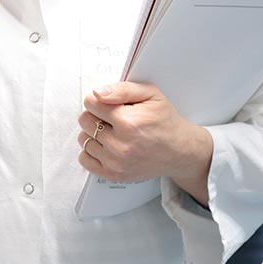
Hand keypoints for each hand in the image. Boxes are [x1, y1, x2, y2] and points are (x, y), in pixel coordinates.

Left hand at [78, 82, 213, 203]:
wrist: (179, 150)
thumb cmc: (164, 121)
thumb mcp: (150, 94)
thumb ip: (122, 89)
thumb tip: (97, 93)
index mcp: (129, 122)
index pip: (90, 103)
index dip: (99, 100)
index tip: (110, 104)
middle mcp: (120, 144)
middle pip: (84, 120)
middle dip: (95, 115)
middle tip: (113, 118)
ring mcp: (116, 162)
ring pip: (83, 139)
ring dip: (94, 133)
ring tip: (113, 133)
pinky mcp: (113, 174)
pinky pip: (84, 159)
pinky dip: (92, 151)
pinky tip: (107, 146)